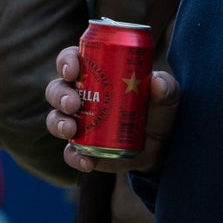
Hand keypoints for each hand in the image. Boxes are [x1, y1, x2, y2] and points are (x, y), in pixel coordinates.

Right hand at [43, 45, 179, 174]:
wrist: (163, 146)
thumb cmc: (160, 110)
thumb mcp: (167, 96)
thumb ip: (166, 87)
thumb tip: (156, 82)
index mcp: (95, 74)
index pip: (71, 61)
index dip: (66, 61)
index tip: (73, 69)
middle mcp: (80, 96)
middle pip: (57, 89)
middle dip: (60, 95)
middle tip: (74, 103)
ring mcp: (79, 124)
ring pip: (55, 119)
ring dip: (58, 123)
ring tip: (71, 128)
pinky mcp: (83, 149)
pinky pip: (70, 153)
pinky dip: (73, 157)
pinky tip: (86, 162)